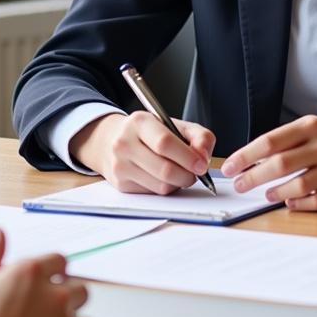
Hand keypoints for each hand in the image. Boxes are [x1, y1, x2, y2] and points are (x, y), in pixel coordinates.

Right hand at [70, 111, 215, 194]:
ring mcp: (120, 165)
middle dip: (187, 175)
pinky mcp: (121, 184)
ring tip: (179, 173)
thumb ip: (199, 136)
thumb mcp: (175, 125)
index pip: (164, 143)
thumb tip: (203, 157)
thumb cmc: (150, 133)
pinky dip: (165, 189)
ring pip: (161, 186)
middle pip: (164, 169)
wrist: (112, 140)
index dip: (187, 157)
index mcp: (139, 122)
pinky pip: (153, 194)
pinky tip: (163, 178)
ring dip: (177, 184)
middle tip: (194, 173)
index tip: (202, 165)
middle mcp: (124, 143)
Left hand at [220, 115, 316, 210]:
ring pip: (299, 184)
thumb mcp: (309, 128)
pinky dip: (300, 203)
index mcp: (310, 126)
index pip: (270, 142)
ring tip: (265, 194)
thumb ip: (283, 141)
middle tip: (239, 184)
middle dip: (254, 177)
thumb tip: (248, 160)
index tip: (229, 166)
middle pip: (281, 164)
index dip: (246, 156)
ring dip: (277, 192)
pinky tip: (289, 202)